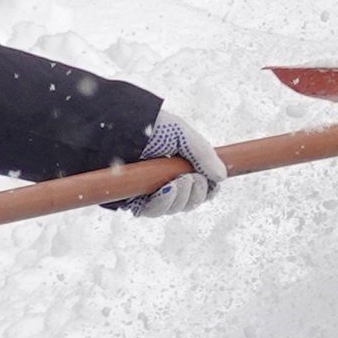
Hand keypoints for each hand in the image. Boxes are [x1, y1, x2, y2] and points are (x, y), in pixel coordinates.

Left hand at [110, 110, 224, 218]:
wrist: (116, 127)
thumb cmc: (148, 126)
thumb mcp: (182, 134)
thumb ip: (203, 154)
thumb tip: (222, 177)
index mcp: (178, 165)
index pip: (200, 187)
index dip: (208, 189)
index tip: (212, 183)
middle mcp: (164, 180)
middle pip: (189, 201)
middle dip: (196, 193)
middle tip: (192, 178)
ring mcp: (149, 192)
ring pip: (174, 209)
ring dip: (181, 198)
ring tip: (179, 181)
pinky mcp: (132, 200)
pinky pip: (153, 211)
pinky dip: (164, 203)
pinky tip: (167, 189)